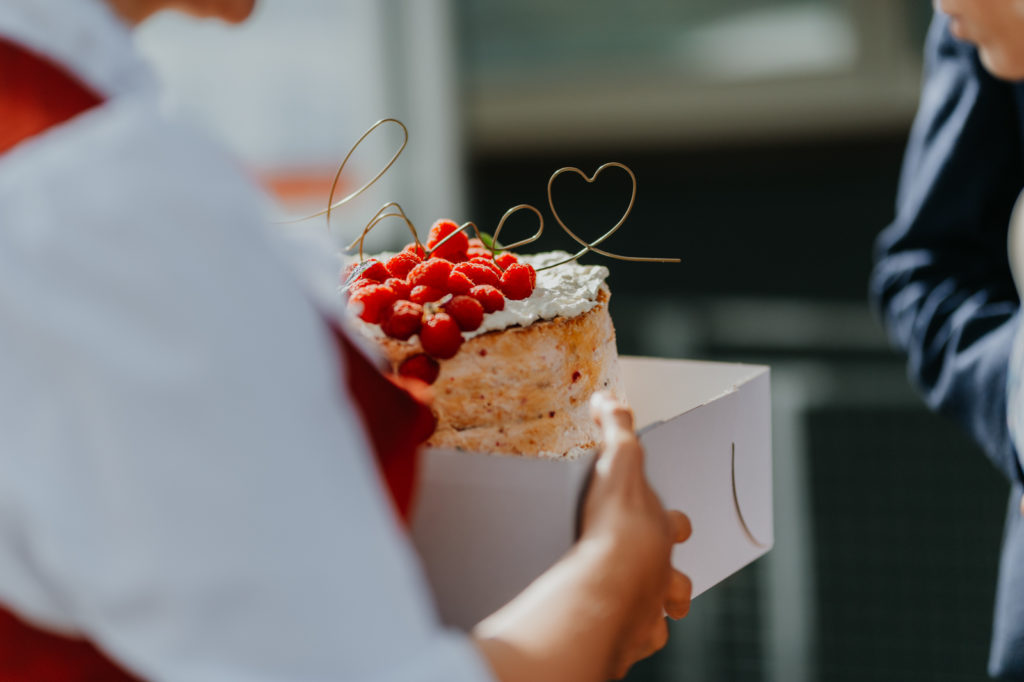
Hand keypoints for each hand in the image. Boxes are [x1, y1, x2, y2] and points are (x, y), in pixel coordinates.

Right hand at [579, 392, 691, 678]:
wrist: (608, 581)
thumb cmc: (617, 524)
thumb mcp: (618, 462)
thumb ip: (615, 429)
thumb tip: (609, 398)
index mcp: (660, 531)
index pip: (675, 523)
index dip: (674, 522)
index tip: (676, 521)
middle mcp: (663, 571)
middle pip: (679, 577)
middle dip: (673, 576)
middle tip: (660, 574)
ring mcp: (651, 605)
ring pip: (664, 611)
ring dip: (658, 609)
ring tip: (646, 612)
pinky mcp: (631, 634)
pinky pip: (637, 640)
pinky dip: (630, 636)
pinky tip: (617, 634)